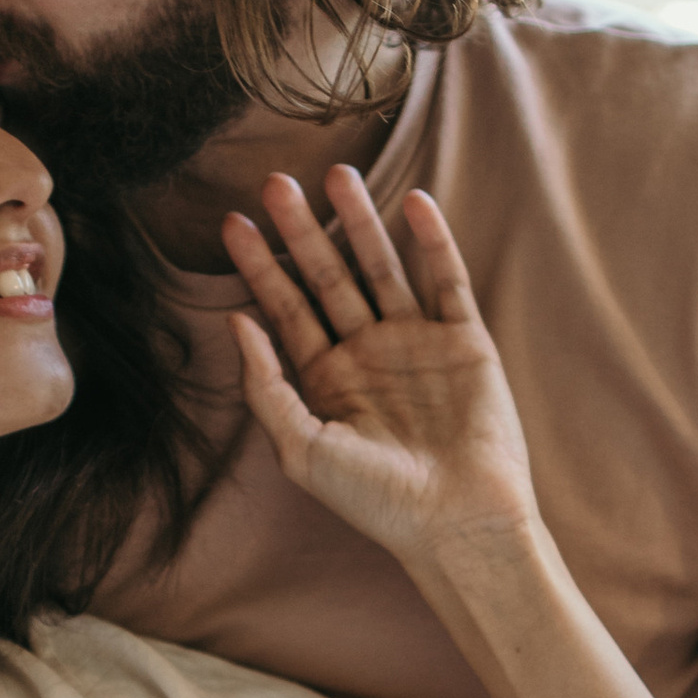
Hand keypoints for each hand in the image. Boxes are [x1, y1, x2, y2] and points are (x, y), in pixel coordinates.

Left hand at [225, 168, 539, 572]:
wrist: (456, 522)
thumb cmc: (376, 501)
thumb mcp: (302, 448)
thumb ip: (265, 385)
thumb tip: (233, 321)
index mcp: (326, 380)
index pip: (286, 309)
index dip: (259, 266)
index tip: (233, 223)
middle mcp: (368, 354)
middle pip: (328, 276)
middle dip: (301, 231)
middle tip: (274, 183)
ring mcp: (417, 344)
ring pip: (382, 267)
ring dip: (360, 222)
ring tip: (337, 174)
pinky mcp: (464, 341)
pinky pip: (447, 280)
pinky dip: (433, 241)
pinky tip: (414, 202)